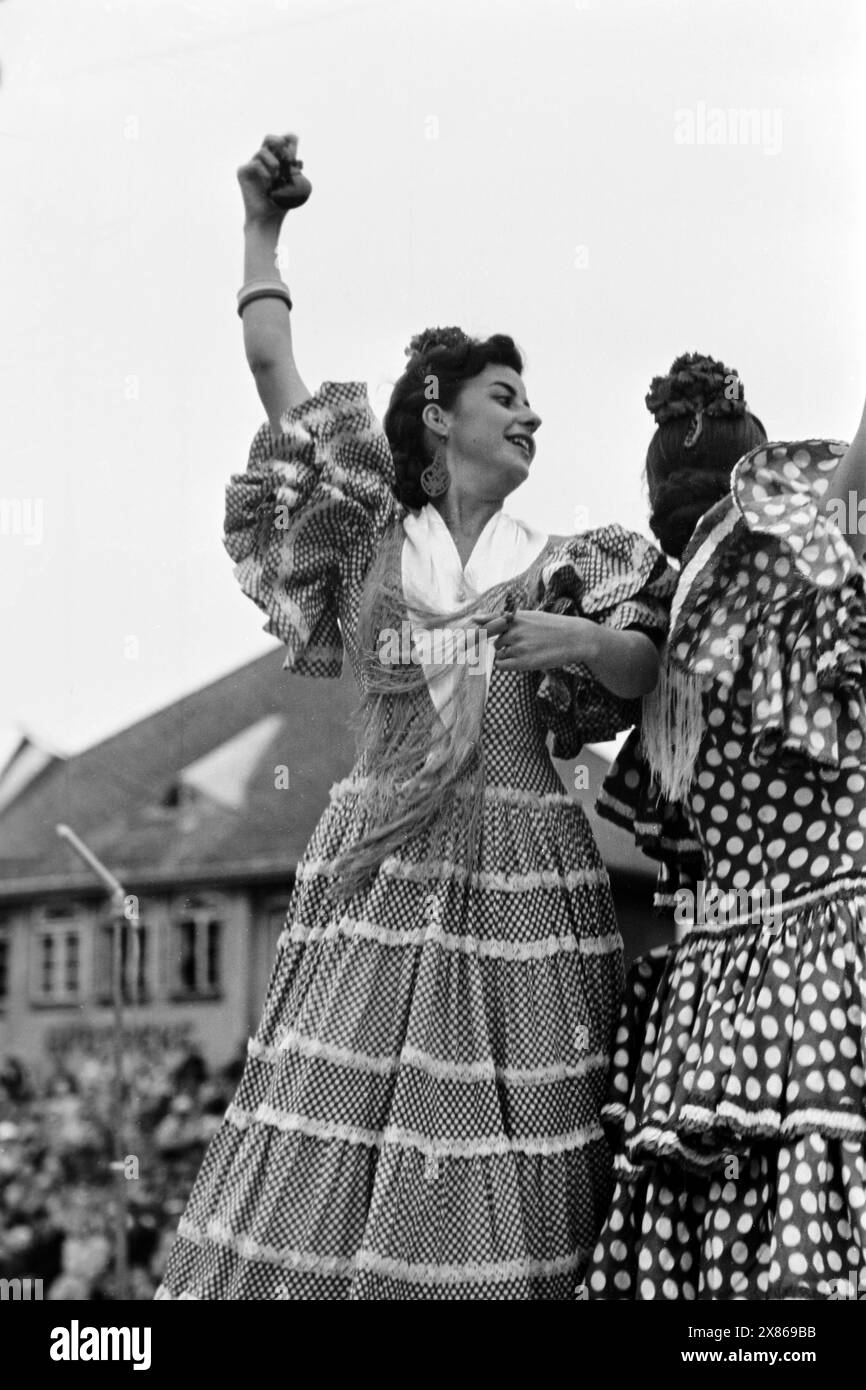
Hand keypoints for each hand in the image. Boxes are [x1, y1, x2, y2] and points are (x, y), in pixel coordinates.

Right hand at [237, 133, 312, 226]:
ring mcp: (252, 165)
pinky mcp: (243, 172)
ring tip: (277, 176)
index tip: (294, 150)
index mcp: (276, 161)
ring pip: (262, 151)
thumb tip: (297, 159)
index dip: (289, 141)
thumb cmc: (280, 205)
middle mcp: (263, 161)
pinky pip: (255, 164)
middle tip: (285, 154)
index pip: (283, 143)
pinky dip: (264, 173)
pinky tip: (268, 184)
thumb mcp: (291, 186)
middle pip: (269, 139)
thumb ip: (293, 171)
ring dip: (273, 162)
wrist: (268, 220)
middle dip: (278, 142)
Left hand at [477, 608, 599, 671]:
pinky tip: (527, 660)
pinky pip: (503, 665)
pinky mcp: (523, 661)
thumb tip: (474, 618)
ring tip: (533, 650)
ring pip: (501, 654)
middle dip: (507, 645)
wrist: (575, 638)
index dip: (474, 633)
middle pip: (497, 643)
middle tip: (529, 644)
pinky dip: (509, 665)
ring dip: (511, 655)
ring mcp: (518, 646)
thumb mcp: (528, 616)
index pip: (489, 624)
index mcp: (516, 617)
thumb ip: (502, 618)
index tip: (462, 642)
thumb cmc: (551, 627)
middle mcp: (514, 630)